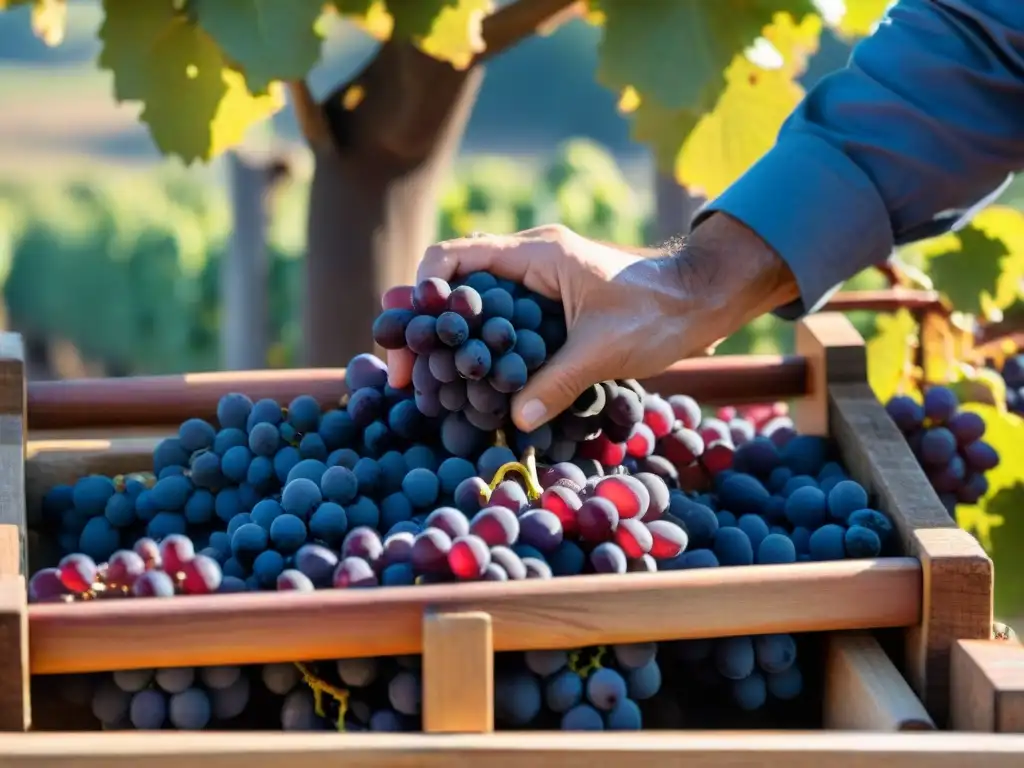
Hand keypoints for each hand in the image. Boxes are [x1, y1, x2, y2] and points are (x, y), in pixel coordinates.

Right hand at [386, 214, 798, 431]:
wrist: (701, 299)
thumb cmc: (659, 311)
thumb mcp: (605, 348)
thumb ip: (558, 381)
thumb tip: (517, 419)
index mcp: (536, 254)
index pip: (454, 257)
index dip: (421, 293)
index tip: (410, 339)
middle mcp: (530, 262)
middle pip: (455, 285)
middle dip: (427, 328)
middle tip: (407, 375)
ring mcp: (539, 283)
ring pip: (477, 306)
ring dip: (454, 342)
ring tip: (433, 386)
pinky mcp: (550, 306)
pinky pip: (503, 323)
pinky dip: (484, 350)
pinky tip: (478, 386)